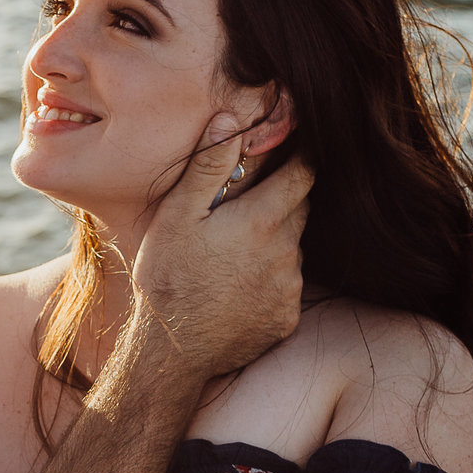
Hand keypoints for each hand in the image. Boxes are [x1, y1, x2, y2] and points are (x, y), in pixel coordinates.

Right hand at [128, 117, 311, 377]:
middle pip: (301, 211)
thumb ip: (209, 166)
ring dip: (274, 245)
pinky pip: (286, 289)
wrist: (172, 352)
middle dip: (282, 201)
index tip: (291, 151)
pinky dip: (269, 283)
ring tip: (233, 256)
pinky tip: (237, 289)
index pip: (304, 174)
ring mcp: (290, 289)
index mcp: (264, 220)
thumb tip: (231, 120)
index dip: (300, 158)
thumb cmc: (168, 278)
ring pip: (293, 251)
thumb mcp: (178, 215)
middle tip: (246, 208)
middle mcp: (287, 253)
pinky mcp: (287, 319)